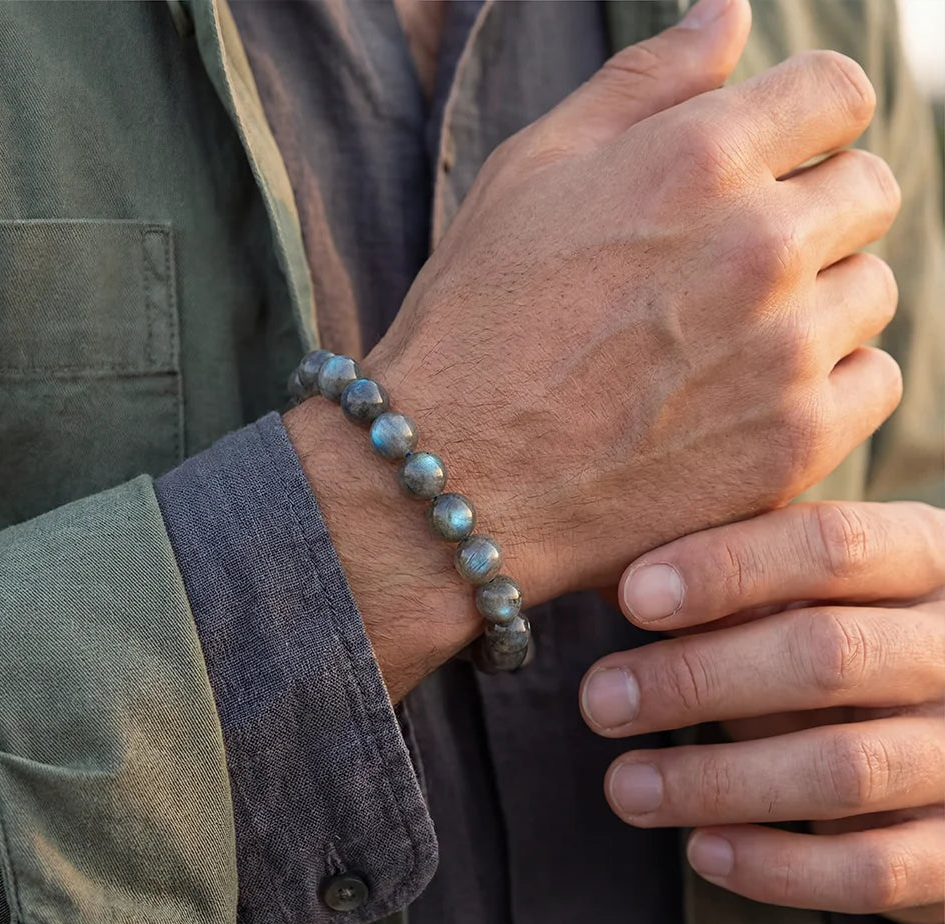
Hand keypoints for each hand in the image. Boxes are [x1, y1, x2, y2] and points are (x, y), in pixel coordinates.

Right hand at [288, 0, 901, 697]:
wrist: (451, 476)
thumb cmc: (474, 321)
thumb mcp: (529, 173)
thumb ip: (642, 84)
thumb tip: (730, 15)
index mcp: (696, 158)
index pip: (837, 92)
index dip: (809, 121)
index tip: (776, 160)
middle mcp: (758, 247)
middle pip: (870, 190)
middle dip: (816, 209)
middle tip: (743, 260)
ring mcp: (783, 351)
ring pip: (873, 290)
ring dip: (821, 300)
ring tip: (738, 335)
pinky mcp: (791, 444)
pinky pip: (874, 383)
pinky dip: (831, 380)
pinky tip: (760, 392)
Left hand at [580, 501, 944, 923]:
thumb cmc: (845, 637)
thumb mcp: (807, 593)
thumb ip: (741, 586)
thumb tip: (625, 588)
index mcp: (921, 558)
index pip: (829, 543)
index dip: (726, 567)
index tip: (633, 597)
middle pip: (828, 654)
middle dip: (697, 678)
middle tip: (600, 701)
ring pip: (844, 768)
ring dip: (716, 782)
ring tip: (623, 787)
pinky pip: (875, 869)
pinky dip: (780, 867)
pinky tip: (702, 850)